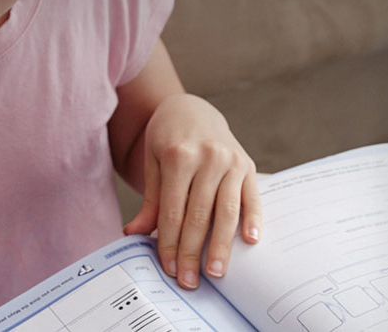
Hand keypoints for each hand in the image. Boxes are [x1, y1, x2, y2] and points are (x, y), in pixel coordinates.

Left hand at [121, 94, 260, 288]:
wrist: (192, 108)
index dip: (169, 243)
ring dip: (222, 246)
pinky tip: (250, 242)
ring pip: (226, 211)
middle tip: (189, 280)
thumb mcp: (152, 162)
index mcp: (177, 156)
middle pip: (199, 216)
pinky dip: (253, 220)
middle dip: (193, 252)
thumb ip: (150, 200)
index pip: (173, 211)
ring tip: (216, 273)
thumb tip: (134, 233)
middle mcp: (207, 158)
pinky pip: (252, 197)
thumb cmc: (167, 138)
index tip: (168, 268)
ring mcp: (231, 161)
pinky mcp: (248, 165)